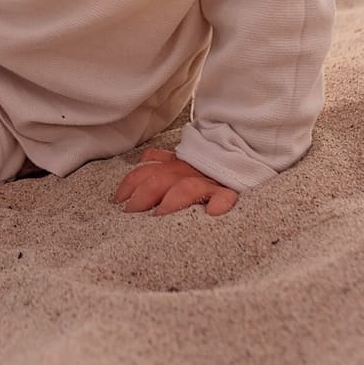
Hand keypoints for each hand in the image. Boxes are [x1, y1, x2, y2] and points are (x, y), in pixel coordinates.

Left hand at [112, 148, 238, 215]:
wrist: (245, 149)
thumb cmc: (208, 166)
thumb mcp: (182, 163)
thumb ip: (162, 165)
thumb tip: (135, 176)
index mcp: (175, 165)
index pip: (146, 171)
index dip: (129, 184)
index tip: (118, 201)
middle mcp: (189, 170)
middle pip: (161, 179)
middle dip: (143, 195)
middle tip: (132, 214)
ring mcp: (210, 181)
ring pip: (187, 187)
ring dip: (172, 200)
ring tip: (160, 215)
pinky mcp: (232, 191)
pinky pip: (226, 196)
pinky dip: (220, 202)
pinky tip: (213, 213)